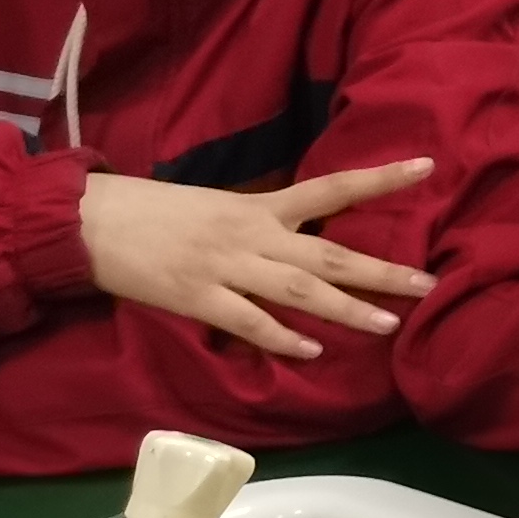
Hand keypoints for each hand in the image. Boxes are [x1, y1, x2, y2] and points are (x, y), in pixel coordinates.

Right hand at [80, 158, 437, 358]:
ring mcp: (226, 267)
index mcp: (259, 207)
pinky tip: (313, 351)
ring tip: (390, 324)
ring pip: (299, 291)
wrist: (88, 220)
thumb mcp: (218, 205)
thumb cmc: (154, 211)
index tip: (427, 166)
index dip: (380, 178)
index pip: (332, 187)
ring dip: (347, 309)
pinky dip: (282, 337)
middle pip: (330, 254)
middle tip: (430, 283)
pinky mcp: (196, 297)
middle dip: (382, 271)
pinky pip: (248, 322)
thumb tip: (301, 240)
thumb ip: (262, 224)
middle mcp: (252, 234)